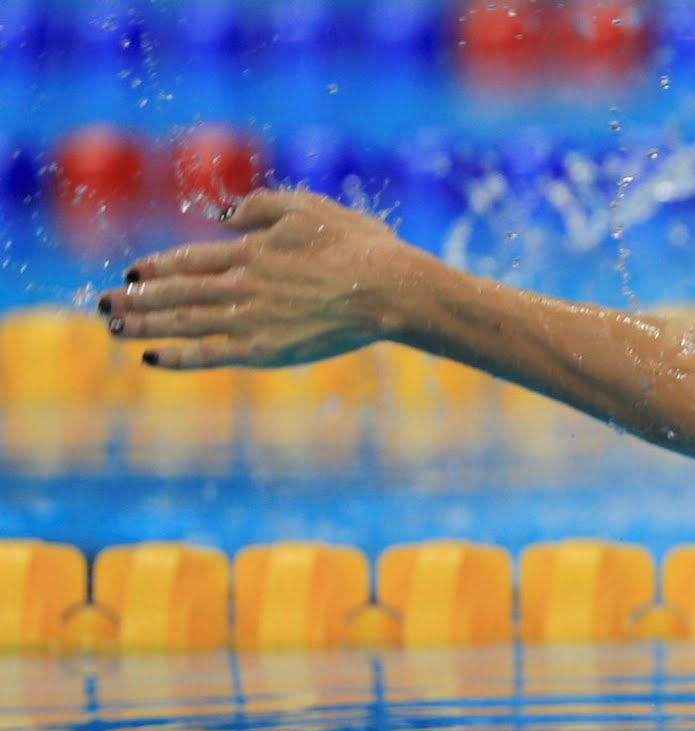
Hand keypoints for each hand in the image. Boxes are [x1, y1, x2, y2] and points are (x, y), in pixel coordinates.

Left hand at [97, 188, 420, 368]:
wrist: (388, 288)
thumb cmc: (359, 245)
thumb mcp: (308, 206)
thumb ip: (261, 205)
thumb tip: (223, 216)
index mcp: (250, 250)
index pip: (189, 259)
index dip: (156, 266)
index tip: (130, 272)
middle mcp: (240, 285)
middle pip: (174, 293)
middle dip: (135, 298)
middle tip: (102, 304)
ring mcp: (249, 320)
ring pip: (181, 322)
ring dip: (142, 324)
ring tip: (113, 326)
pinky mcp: (264, 350)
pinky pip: (208, 355)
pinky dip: (176, 356)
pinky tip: (151, 356)